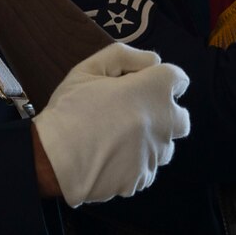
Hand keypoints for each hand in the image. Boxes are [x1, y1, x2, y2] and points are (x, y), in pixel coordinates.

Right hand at [32, 44, 191, 206]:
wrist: (55, 157)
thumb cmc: (71, 109)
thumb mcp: (90, 68)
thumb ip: (126, 57)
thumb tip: (153, 61)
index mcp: (155, 89)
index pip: (179, 79)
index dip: (160, 80)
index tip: (143, 85)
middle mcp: (165, 121)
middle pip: (180, 117)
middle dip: (164, 114)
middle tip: (133, 114)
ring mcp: (156, 153)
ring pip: (164, 146)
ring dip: (150, 141)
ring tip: (118, 140)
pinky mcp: (143, 178)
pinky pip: (145, 169)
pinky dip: (133, 164)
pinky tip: (110, 159)